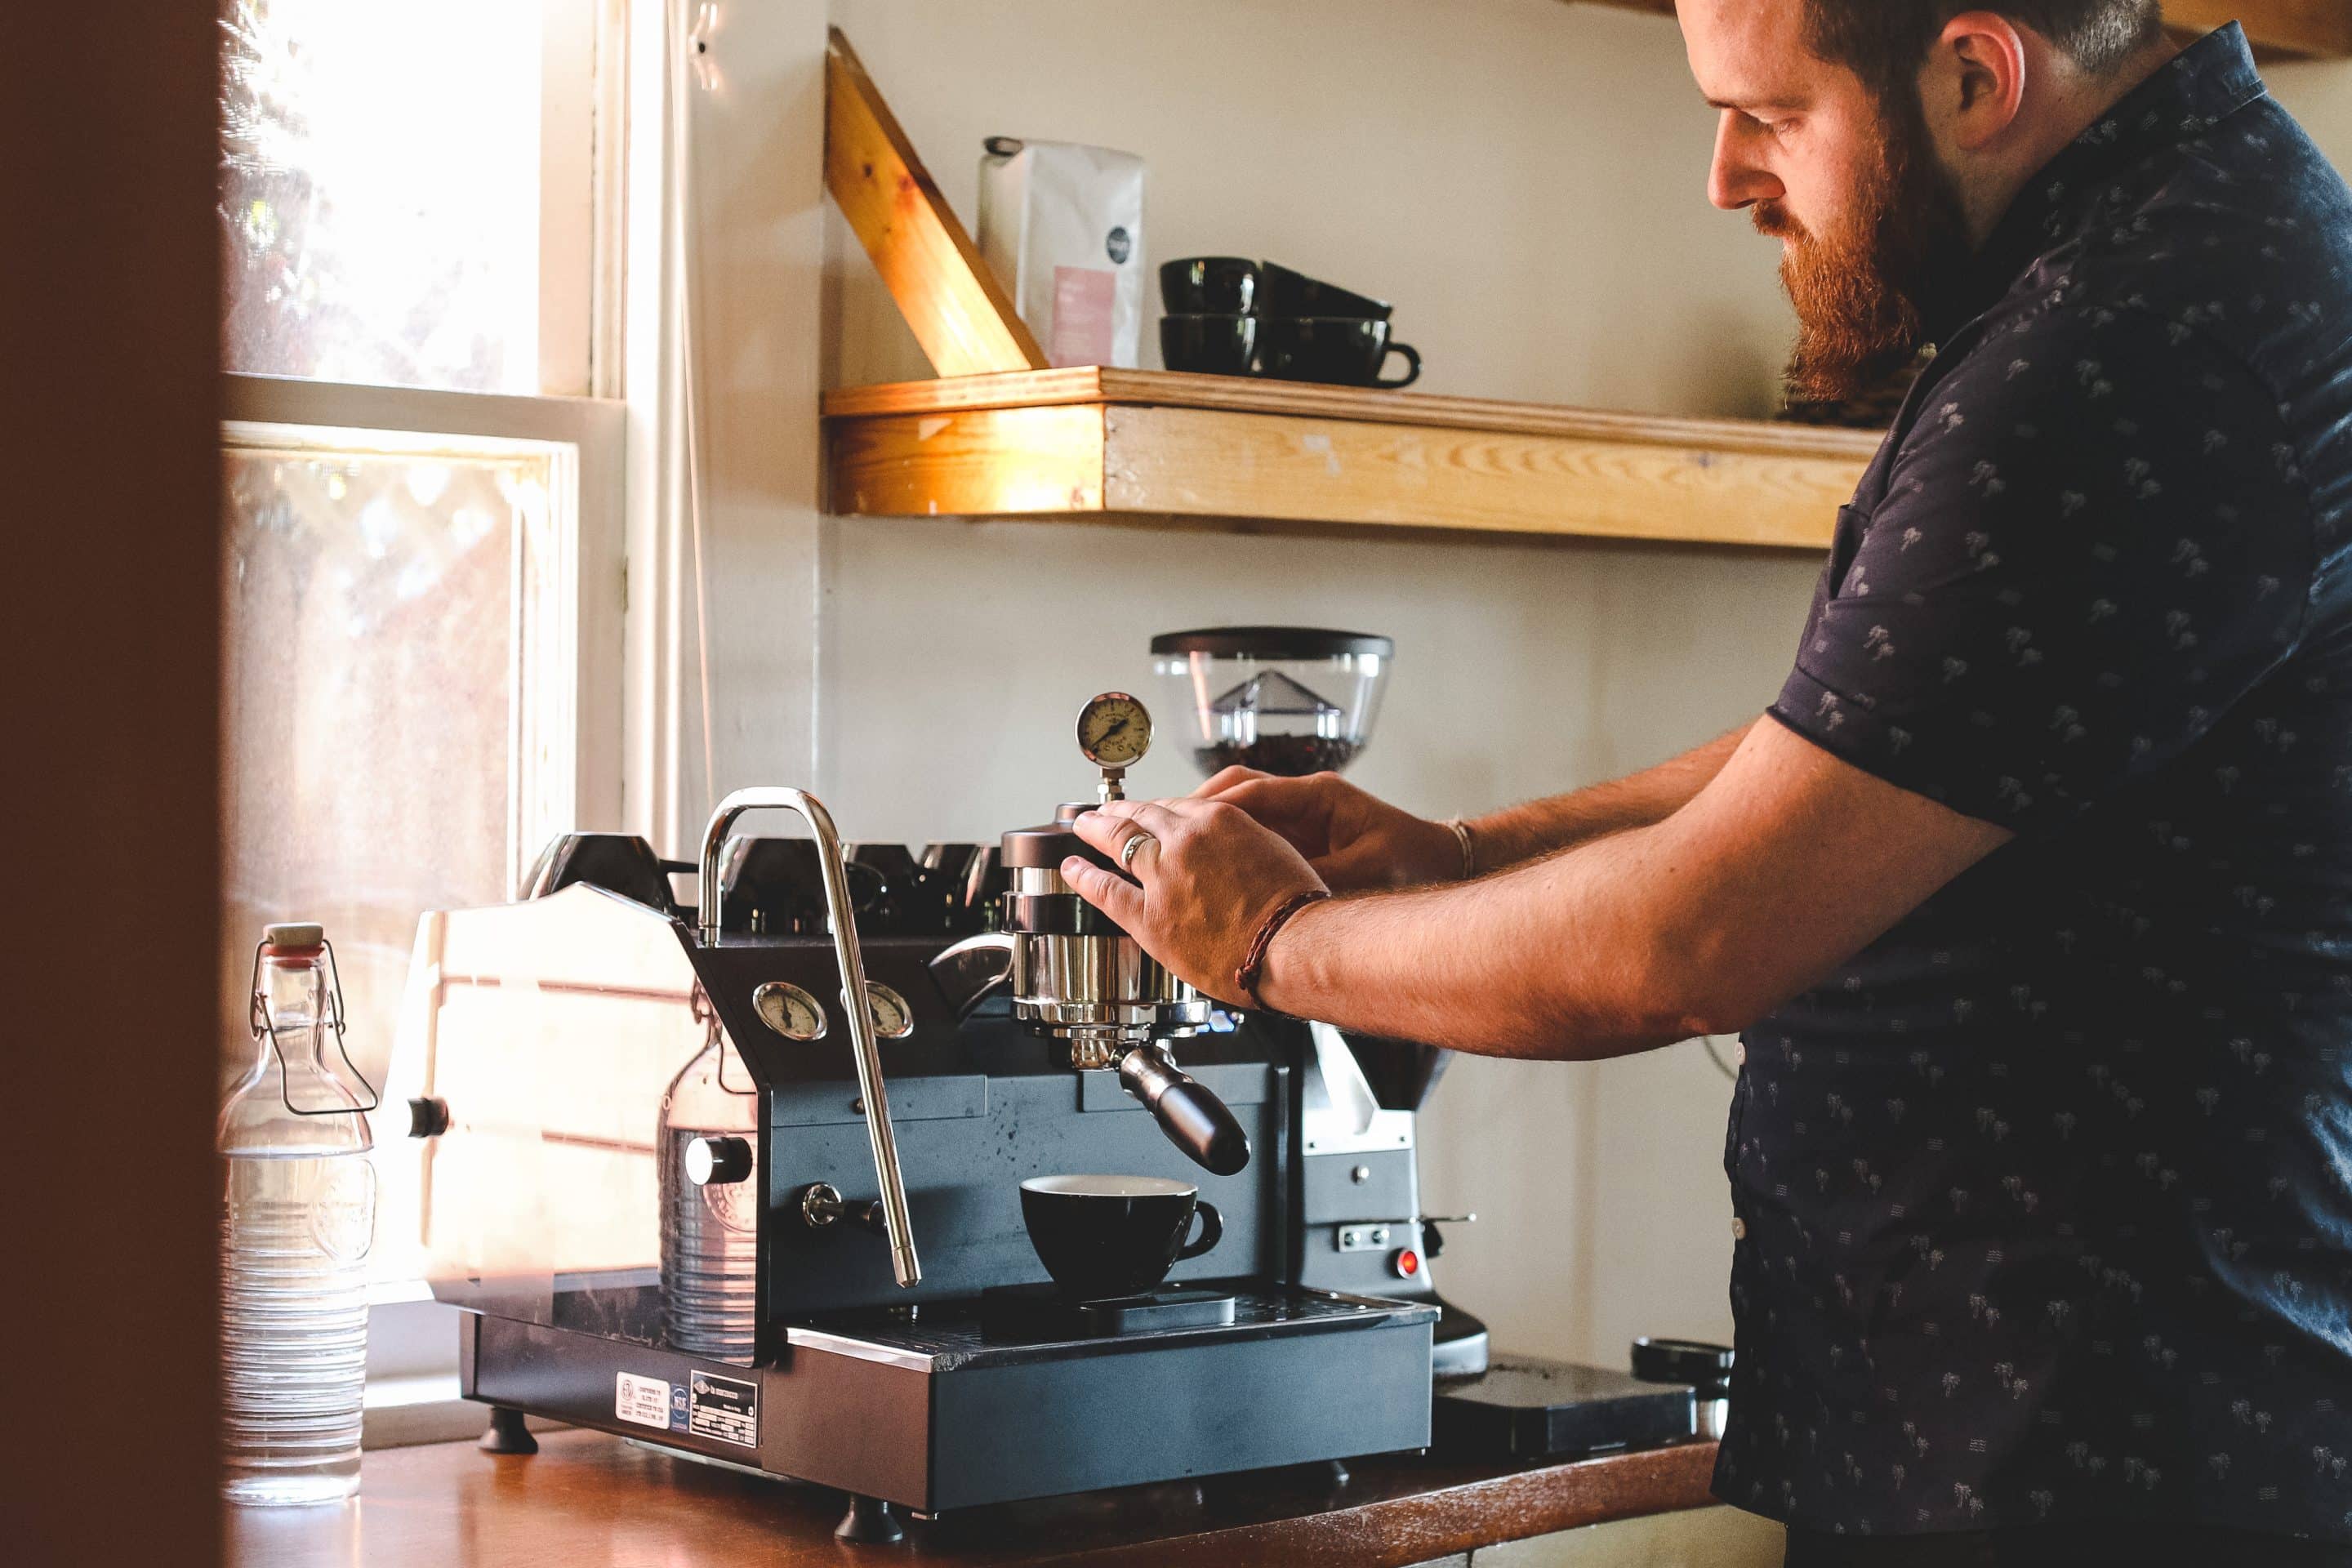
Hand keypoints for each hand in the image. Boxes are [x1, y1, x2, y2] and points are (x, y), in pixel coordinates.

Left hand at [1063, 798, 1326, 1006]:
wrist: (1294, 946)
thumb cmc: (1296, 909)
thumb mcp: (1274, 852)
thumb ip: (1240, 845)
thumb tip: (1225, 853)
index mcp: (1219, 820)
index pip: (1177, 805)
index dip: (1157, 810)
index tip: (1148, 812)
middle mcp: (1185, 839)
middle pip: (1141, 815)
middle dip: (1119, 810)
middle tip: (1103, 810)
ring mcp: (1163, 875)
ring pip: (1119, 841)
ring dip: (1096, 830)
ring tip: (1083, 827)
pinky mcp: (1150, 915)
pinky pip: (1106, 889)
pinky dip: (1084, 876)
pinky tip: (1072, 868)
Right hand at [1190, 767, 1463, 890]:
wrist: (1442, 862)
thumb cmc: (1413, 861)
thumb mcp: (1368, 873)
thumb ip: (1320, 879)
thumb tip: (1275, 891)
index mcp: (1321, 795)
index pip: (1253, 791)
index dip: (1212, 807)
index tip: (1179, 822)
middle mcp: (1306, 798)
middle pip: (1237, 789)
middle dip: (1195, 808)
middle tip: (1158, 828)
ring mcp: (1301, 814)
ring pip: (1240, 808)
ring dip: (1207, 824)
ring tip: (1172, 846)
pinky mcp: (1301, 836)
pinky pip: (1254, 831)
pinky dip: (1226, 845)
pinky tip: (1204, 867)